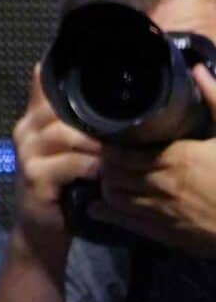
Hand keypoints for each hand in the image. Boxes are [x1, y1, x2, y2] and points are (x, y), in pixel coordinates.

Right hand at [10, 61, 102, 267]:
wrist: (38, 231)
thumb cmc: (57, 188)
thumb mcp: (60, 151)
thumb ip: (64, 121)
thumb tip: (70, 82)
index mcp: (30, 121)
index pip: (49, 90)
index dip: (75, 91)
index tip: (104, 95)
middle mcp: (24, 132)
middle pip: (61, 111)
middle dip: (96, 122)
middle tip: (127, 130)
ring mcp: (27, 154)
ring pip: (67, 135)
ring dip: (98, 145)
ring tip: (121, 153)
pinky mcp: (35, 177)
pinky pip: (70, 164)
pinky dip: (92, 168)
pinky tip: (107, 175)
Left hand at [92, 65, 215, 257]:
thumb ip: (215, 101)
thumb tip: (197, 68)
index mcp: (175, 158)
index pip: (121, 151)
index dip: (108, 145)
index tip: (105, 137)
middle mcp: (161, 185)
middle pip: (113, 172)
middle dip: (105, 164)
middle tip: (103, 157)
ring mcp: (162, 211)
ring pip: (115, 196)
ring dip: (107, 186)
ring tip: (105, 177)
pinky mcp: (166, 234)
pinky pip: (126, 223)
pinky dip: (107, 213)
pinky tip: (96, 208)